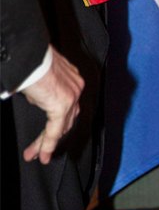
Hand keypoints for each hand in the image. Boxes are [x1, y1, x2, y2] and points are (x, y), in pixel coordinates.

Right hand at [22, 47, 83, 162]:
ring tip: (33, 155)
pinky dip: (48, 144)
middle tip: (39, 151)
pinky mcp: (62, 105)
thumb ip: (43, 90)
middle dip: (52, 137)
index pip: (69, 107)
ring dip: (46, 143)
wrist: (31, 54)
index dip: (60, 122)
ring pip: (61, 127)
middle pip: (67, 119)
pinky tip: (41, 155)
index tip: (49, 133)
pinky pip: (55, 130)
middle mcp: (76, 87)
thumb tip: (38, 97)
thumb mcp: (39, 75)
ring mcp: (72, 96)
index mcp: (72, 78)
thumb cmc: (31, 60)